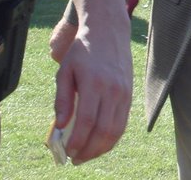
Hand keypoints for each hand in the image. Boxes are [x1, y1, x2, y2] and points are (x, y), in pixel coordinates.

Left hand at [52, 19, 132, 163]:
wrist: (108, 31)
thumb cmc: (83, 51)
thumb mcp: (65, 70)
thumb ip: (62, 99)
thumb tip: (61, 126)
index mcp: (94, 82)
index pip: (87, 121)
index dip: (77, 141)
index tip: (67, 152)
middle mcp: (113, 89)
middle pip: (103, 130)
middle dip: (89, 150)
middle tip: (75, 159)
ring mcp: (124, 92)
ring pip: (116, 130)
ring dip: (101, 148)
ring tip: (86, 155)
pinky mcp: (129, 94)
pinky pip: (123, 123)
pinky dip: (112, 138)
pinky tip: (100, 143)